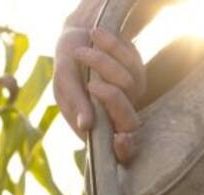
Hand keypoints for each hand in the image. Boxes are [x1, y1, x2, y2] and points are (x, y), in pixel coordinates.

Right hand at [54, 23, 146, 162]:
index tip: (121, 138)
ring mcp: (130, 98)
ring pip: (129, 86)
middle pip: (129, 123)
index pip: (116, 152)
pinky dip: (112, 47)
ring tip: (82, 51)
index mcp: (95, 129)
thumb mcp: (64, 79)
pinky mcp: (139, 77)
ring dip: (102, 63)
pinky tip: (97, 38)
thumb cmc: (67, 62)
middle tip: (91, 85)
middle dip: (112, 100)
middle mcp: (115, 118)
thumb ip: (74, 101)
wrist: (79, 33)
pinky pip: (132, 63)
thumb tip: (85, 126)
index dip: (122, 150)